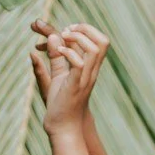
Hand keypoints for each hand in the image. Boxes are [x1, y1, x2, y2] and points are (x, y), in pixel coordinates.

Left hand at [32, 19, 109, 135]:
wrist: (62, 126)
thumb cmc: (60, 103)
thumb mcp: (57, 75)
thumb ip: (55, 57)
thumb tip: (52, 37)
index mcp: (89, 67)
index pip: (97, 40)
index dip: (83, 29)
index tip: (65, 30)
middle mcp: (91, 71)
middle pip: (103, 41)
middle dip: (85, 29)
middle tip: (66, 31)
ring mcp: (85, 78)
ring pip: (95, 49)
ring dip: (77, 38)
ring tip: (62, 39)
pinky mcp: (75, 85)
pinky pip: (80, 64)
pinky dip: (69, 53)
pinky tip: (58, 52)